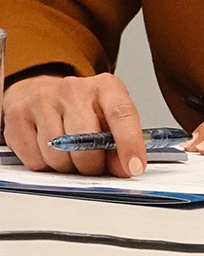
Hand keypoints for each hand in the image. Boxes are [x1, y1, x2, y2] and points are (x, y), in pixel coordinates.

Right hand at [0, 72, 147, 175]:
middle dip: (92, 165)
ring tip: (70, 155)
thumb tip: (127, 169)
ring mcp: (42, 101)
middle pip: (85, 142)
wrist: (40, 91)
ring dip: (67, 166)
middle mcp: (73, 89)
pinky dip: (44, 166)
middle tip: (93, 166)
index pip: (122, 114)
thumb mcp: (108, 117)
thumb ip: (119, 142)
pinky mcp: (17, 116)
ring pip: (58, 155)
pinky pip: (34, 160)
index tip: (134, 167)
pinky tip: (49, 152)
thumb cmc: (81, 108)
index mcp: (105, 86)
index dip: (129, 144)